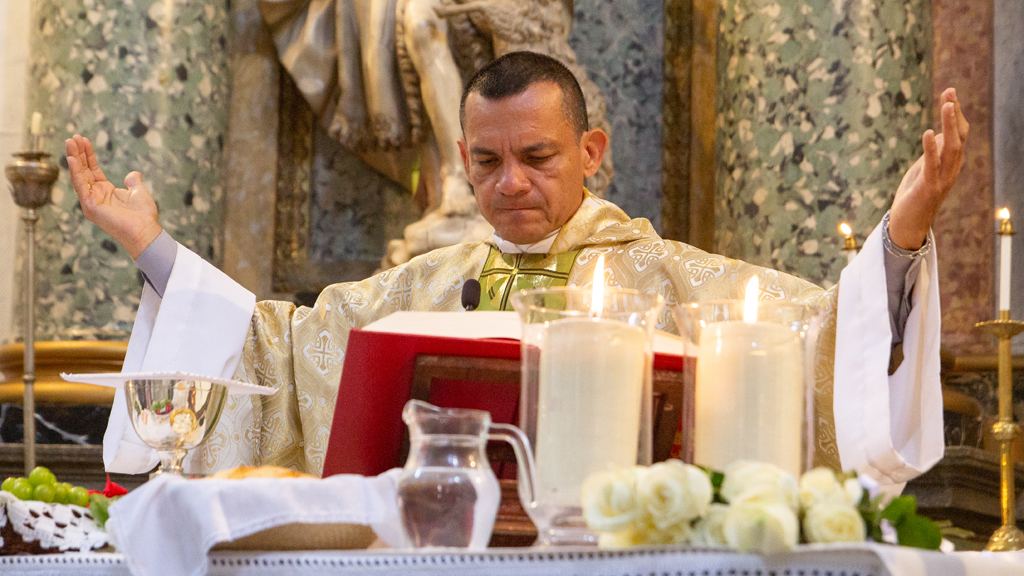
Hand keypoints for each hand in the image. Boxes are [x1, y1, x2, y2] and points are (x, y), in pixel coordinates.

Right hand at [65, 134, 161, 258]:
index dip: (87, 154)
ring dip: (74, 158)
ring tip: (70, 142)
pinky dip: (76, 172)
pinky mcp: (90, 206)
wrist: (146, 230)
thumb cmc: (143, 215)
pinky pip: (80, 186)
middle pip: (83, 170)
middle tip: (73, 137)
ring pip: (79, 175)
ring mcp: (90, 201)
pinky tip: (72, 158)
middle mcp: (95, 195)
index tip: (83, 139)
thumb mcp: (139, 192)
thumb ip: (134, 182)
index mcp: (105, 191)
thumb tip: (133, 174)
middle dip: (78, 153)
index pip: (92, 169)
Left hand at [888, 88, 969, 249]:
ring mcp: (942, 179)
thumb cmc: (915, 195)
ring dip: (950, 126)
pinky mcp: (928, 188)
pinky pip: (932, 166)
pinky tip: (929, 133)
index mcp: (951, 164)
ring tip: (947, 105)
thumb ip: (934, 152)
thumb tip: (940, 133)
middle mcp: (952, 170)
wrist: (908, 224)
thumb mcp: (924, 168)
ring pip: (951, 148)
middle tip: (950, 92)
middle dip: (954, 114)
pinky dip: (931, 148)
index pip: (959, 134)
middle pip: (959, 137)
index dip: (956, 114)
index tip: (950, 93)